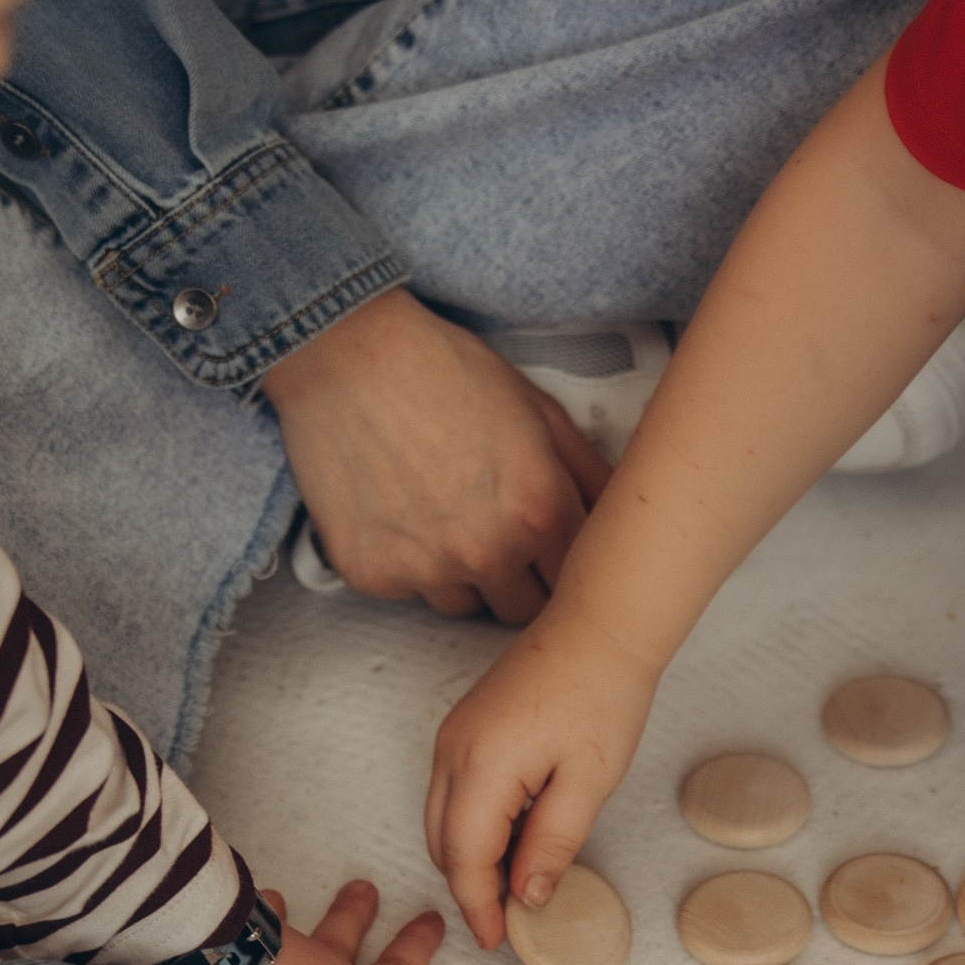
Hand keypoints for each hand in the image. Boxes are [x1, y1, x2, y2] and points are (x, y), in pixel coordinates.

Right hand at [261, 290, 608, 623]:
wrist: (346, 355)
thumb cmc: (440, 369)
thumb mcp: (537, 407)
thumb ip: (587, 472)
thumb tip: (618, 514)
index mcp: (539, 510)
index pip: (575, 581)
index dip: (564, 565)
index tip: (550, 552)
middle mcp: (487, 550)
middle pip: (523, 609)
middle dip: (517, 578)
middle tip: (493, 530)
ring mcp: (427, 568)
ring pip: (462, 604)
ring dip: (460, 574)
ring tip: (440, 512)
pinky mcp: (372, 573)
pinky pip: (404, 591)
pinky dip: (405, 563)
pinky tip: (398, 510)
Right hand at [423, 608, 662, 947]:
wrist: (600, 626)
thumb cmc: (602, 695)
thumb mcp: (588, 783)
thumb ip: (551, 844)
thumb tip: (526, 896)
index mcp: (482, 768)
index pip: (465, 858)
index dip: (479, 906)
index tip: (499, 939)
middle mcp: (452, 752)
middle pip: (442, 843)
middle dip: (470, 887)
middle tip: (508, 921)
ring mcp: (451, 737)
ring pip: (440, 819)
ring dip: (469, 857)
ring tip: (513, 885)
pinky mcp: (461, 728)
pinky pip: (451, 793)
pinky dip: (471, 826)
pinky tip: (511, 839)